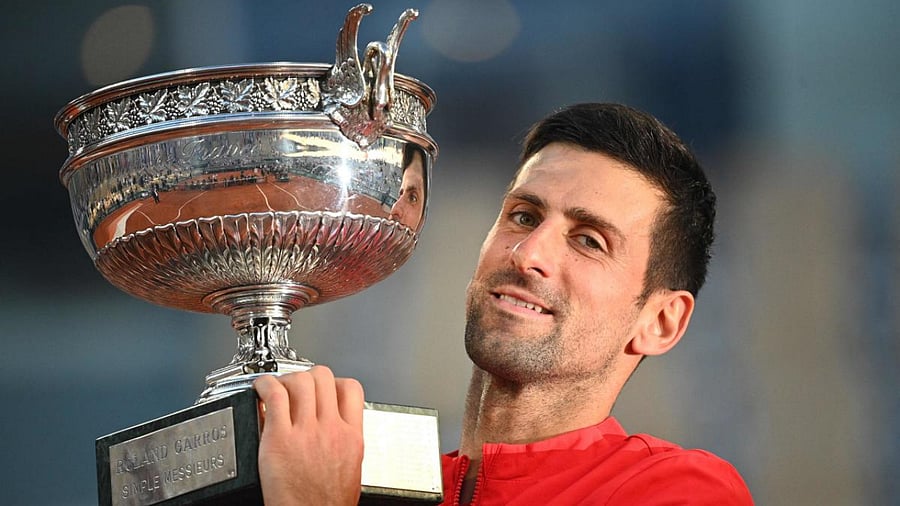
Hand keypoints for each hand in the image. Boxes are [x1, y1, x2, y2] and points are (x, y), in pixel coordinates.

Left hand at [255, 366, 364, 505]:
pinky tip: (259, 390)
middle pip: (323, 377)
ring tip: (276, 388)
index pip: (351, 389)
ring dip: (286, 379)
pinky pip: (273, 396)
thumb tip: (333, 431)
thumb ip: (343, 444)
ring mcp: (306, 433)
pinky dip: (264, 385)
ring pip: (300, 380)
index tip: (322, 388)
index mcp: (352, 438)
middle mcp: (331, 430)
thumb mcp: (350, 470)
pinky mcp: (280, 439)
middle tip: (296, 387)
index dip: (335, 382)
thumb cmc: (326, 505)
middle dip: (307, 376)